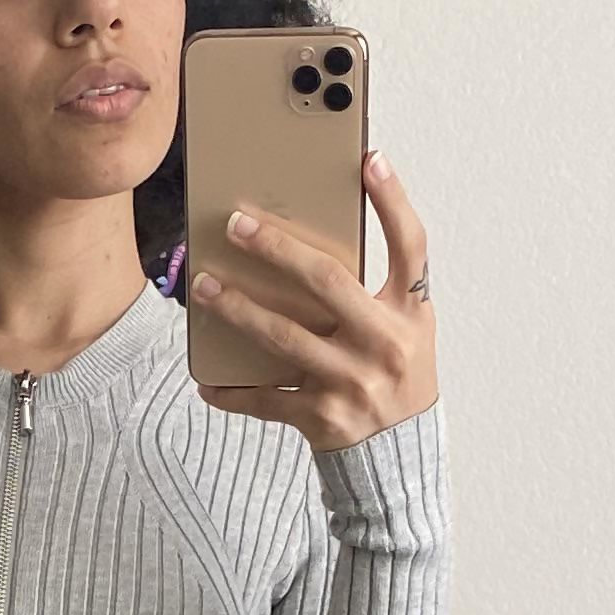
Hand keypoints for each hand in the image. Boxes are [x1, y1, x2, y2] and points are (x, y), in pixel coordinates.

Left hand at [191, 149, 434, 447]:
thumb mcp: (406, 327)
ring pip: (284, 337)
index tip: (369, 159)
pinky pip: (266, 399)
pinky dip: (232, 392)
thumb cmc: (396, 374)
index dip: (393, 201)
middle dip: (276, 249)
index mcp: (410, 313)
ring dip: (238, 309)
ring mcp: (353, 382)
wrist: (401, 455)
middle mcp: (385, 344)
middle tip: (236, 224)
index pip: (410, 246)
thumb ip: (376, 288)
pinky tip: (205, 380)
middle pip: (327, 282)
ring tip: (204, 287)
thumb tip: (311, 237)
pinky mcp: (323, 417)